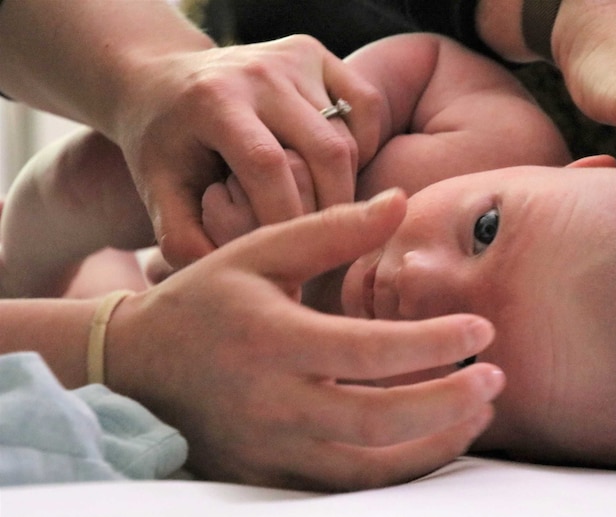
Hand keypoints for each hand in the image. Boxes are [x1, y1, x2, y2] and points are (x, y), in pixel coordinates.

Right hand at [106, 191, 502, 490]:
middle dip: (449, 405)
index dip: (435, 344)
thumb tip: (401, 200)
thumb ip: (332, 230)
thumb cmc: (205, 300)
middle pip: (377, 420)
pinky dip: (399, 469)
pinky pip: (347, 486)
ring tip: (480, 415)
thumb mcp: (259, 251)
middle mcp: (272, 402)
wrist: (136, 368)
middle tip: (496, 380)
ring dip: (435, 445)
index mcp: (272, 339)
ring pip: (368, 467)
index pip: (370, 351)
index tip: (483, 330)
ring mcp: (270, 448)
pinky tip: (435, 442)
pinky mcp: (269, 475)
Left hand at [114, 34, 381, 267]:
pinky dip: (364, 146)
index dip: (287, 219)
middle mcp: (258, 72)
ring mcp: (292, 58)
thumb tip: (234, 272)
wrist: (162, 82)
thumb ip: (184, 240)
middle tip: (322, 249)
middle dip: (330, 212)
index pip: (269, 167)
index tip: (292, 260)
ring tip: (324, 218)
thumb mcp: (158, 193)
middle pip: (326, 152)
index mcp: (213, 101)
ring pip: (348, 137)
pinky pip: (366, 107)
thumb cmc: (164, 146)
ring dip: (346, 187)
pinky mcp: (316, 54)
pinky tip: (337, 173)